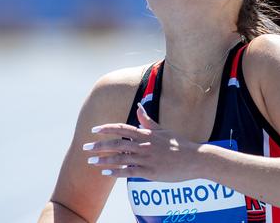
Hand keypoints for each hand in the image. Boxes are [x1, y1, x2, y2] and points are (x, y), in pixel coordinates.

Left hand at [83, 103, 201, 181]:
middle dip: (99, 145)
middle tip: (85, 147)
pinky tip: (105, 172)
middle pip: (117, 143)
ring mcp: (147, 158)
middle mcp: (144, 145)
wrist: (195, 159)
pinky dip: (116, 172)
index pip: (122, 128)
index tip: (94, 130)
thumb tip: (138, 107)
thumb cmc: (179, 144)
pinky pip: (129, 172)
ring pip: (120, 158)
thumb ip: (147, 120)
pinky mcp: (150, 172)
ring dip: (103, 159)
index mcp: (146, 133)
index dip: (107, 129)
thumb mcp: (162, 130)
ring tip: (90, 161)